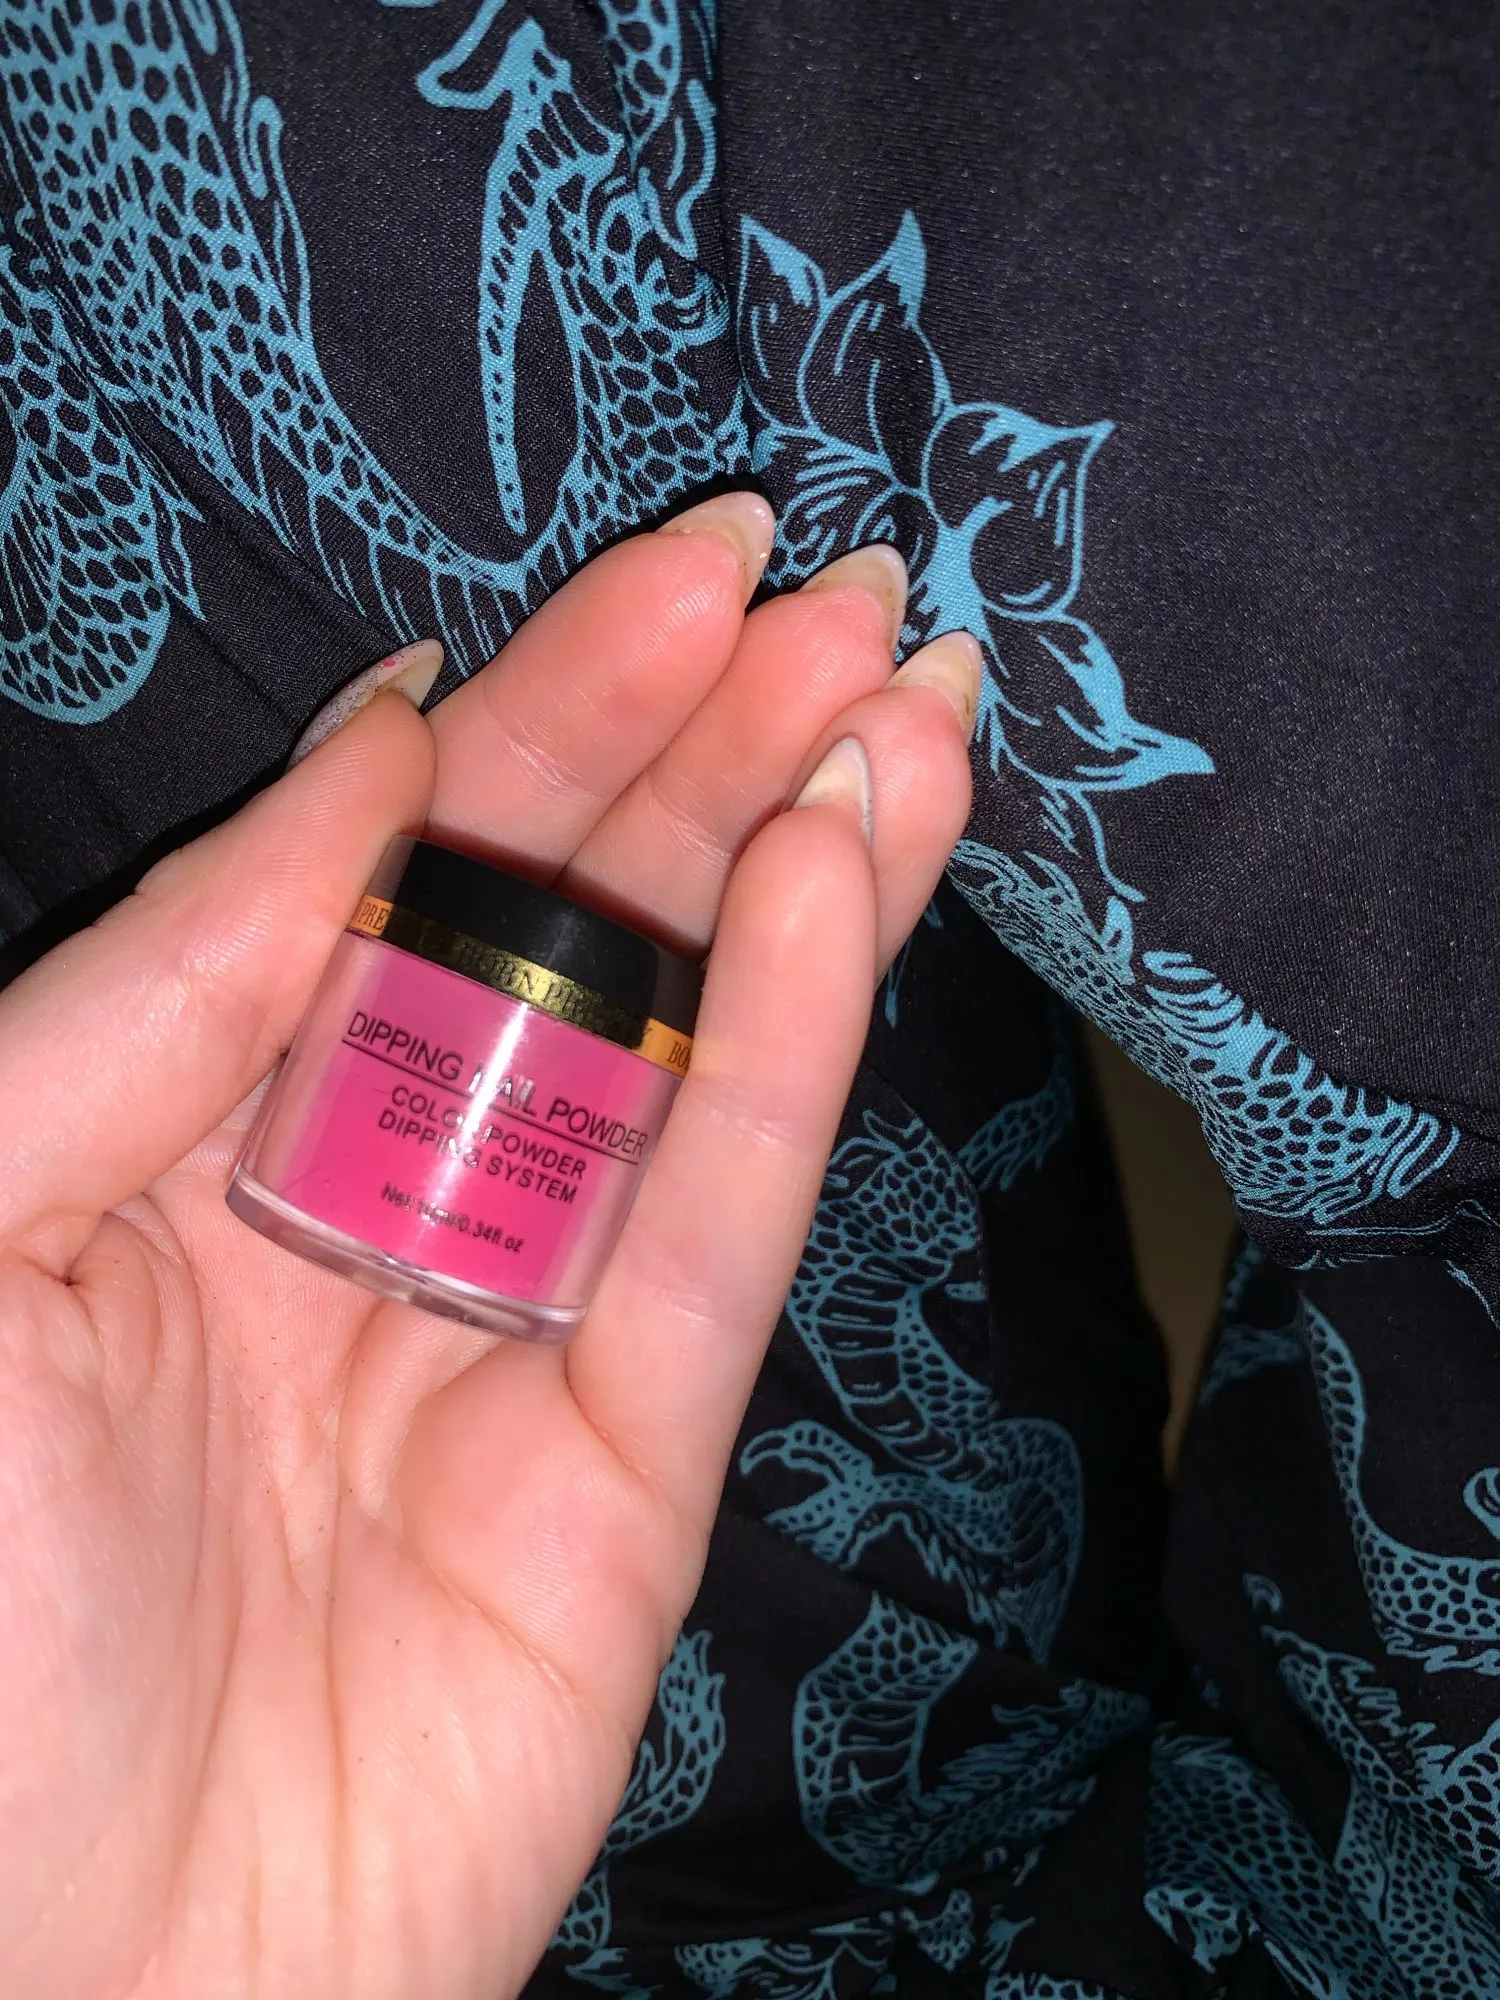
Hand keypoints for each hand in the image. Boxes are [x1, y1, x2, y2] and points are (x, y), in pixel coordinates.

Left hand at [0, 507, 974, 1998]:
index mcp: (205, 1127)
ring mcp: (519, 1332)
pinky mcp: (635, 1468)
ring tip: (909, 700)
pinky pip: (717, 1218)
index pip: (413, 871)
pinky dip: (785, 1045)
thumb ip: (178, 975)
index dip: (552, 711)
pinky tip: (843, 880)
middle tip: (851, 595)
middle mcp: (375, 1203)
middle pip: (576, 936)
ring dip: (804, 865)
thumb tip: (382, 756)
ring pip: (685, 1052)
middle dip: (715, 751)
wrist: (51, 1996)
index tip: (677, 576)